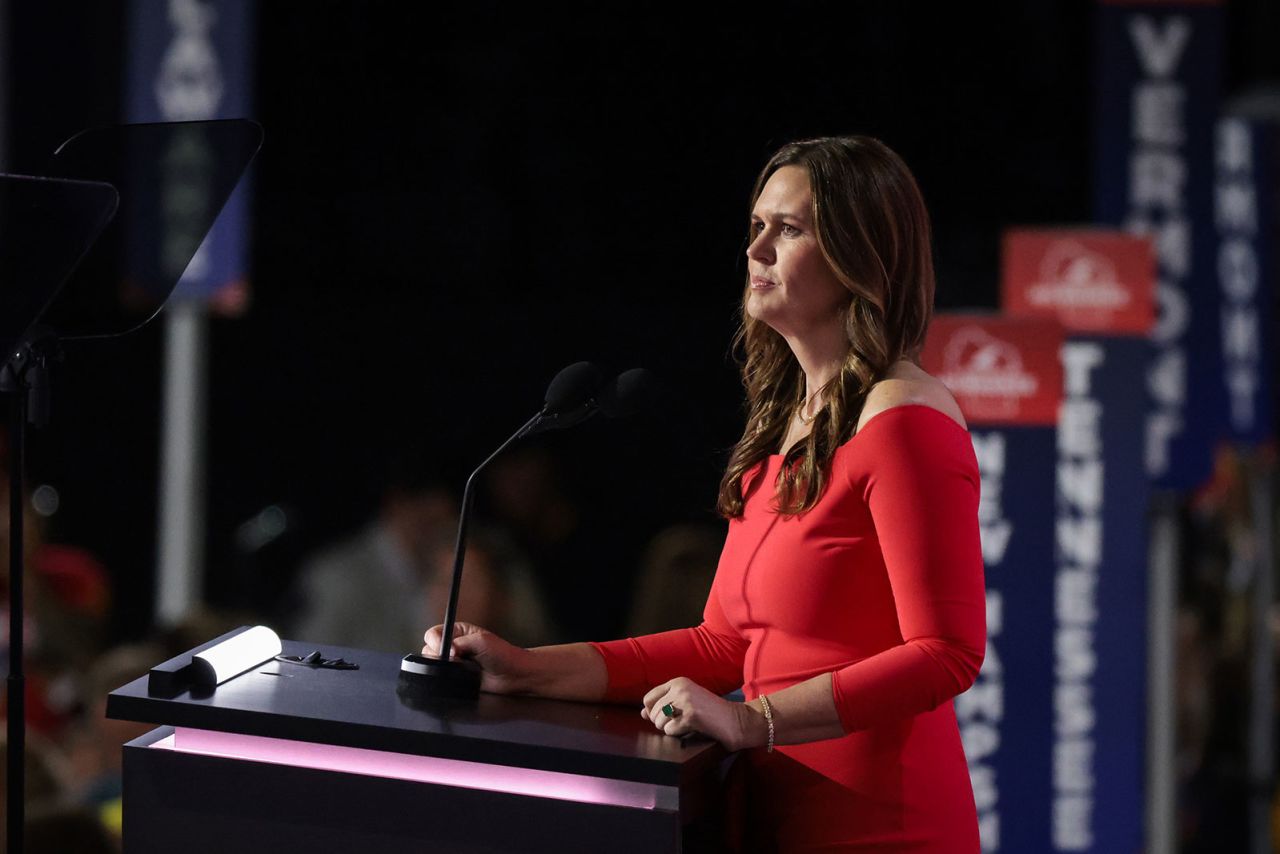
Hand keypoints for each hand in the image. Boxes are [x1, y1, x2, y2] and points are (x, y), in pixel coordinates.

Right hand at [422, 621, 532, 694]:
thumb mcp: (482, 640)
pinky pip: (442, 679)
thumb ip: (460, 643)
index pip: (434, 633)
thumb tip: (447, 652)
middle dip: (439, 656)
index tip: (446, 649)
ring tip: (463, 669)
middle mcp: (452, 646)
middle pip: (429, 650)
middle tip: (456, 660)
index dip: (436, 641)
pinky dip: (446, 679)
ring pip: (433, 665)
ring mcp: (453, 664)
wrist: (514, 675)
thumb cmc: (503, 654)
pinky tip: (461, 678)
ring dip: (444, 668)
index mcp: (457, 632)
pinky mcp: (455, 678)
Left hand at [641, 677, 762, 751]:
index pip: (648, 698)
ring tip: (686, 725)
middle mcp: (680, 688)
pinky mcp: (690, 716)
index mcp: (678, 681)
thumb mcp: (686, 702)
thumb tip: (642, 713)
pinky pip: (670, 731)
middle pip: (653, 713)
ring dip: (670, 729)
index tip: (663, 718)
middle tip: (680, 723)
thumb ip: (664, 704)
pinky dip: (679, 734)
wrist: (736, 720)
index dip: (651, 712)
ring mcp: (685, 701)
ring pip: (659, 722)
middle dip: (662, 723)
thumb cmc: (711, 713)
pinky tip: (692, 729)